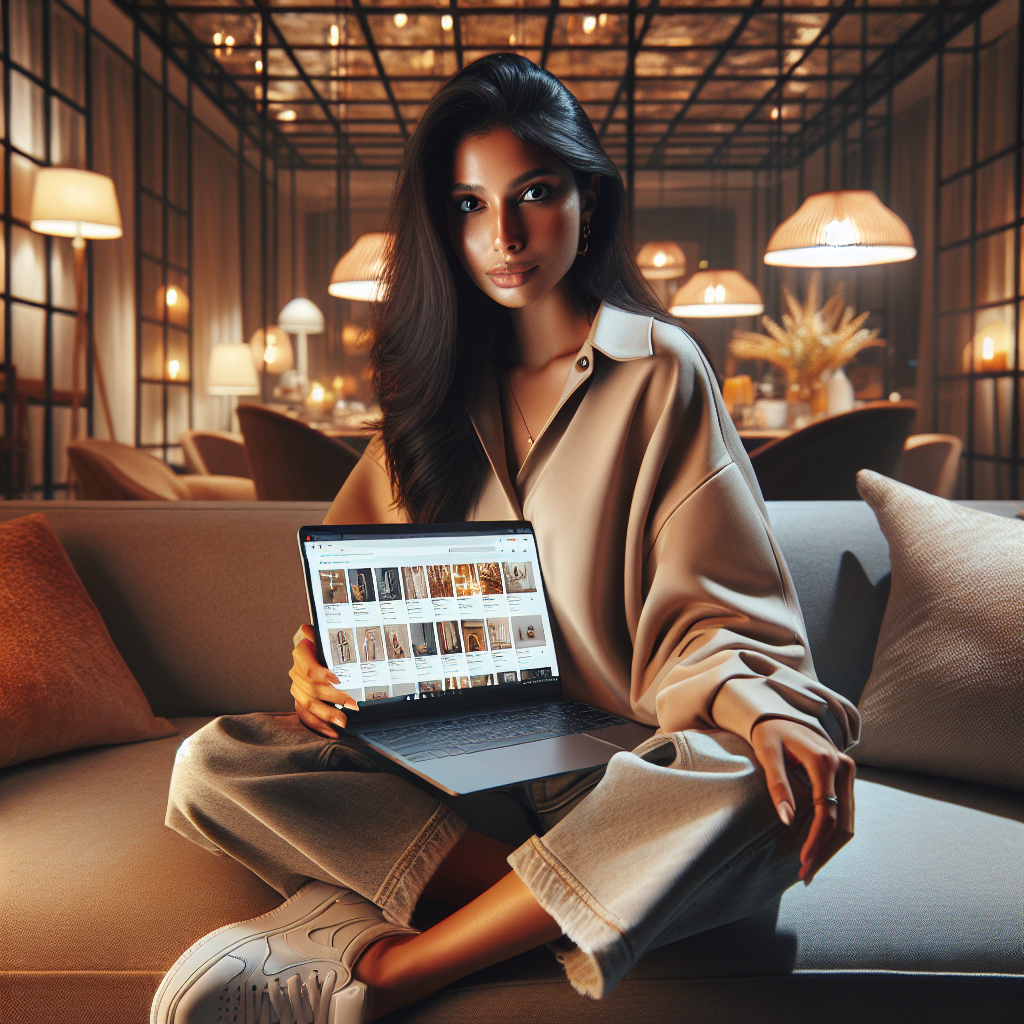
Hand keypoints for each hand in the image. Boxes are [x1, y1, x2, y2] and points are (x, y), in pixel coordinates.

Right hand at [289, 624, 357, 738]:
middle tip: (352, 705)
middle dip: (334, 698)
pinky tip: (332, 733)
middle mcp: (296, 671)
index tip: (337, 680)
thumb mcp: (323, 632)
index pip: (307, 666)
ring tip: (343, 722)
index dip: (320, 674)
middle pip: (312, 689)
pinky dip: (319, 725)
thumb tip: (312, 629)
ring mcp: (296, 688)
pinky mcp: (299, 700)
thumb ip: (322, 631)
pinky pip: (305, 716)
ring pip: (308, 704)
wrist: (312, 649)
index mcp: (301, 653)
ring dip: (327, 715)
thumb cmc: (323, 641)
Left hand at [750, 718, 854, 884]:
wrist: (778, 715)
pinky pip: (844, 811)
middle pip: (843, 822)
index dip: (816, 840)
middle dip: (826, 851)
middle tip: (805, 875)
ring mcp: (847, 771)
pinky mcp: (845, 776)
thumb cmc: (769, 733)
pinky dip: (833, 833)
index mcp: (824, 761)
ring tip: (809, 868)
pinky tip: (817, 848)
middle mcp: (843, 766)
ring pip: (848, 820)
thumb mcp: (767, 755)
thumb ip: (778, 786)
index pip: (826, 812)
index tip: (802, 862)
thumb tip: (786, 821)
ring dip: (831, 846)